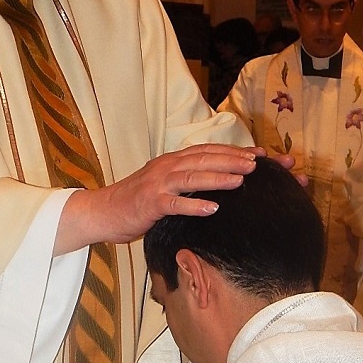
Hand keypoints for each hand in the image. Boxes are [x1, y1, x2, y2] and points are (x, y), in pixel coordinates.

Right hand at [55, 144, 256, 254]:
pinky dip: (194, 205)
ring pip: (191, 177)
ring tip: (241, 180)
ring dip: (217, 177)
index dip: (233, 151)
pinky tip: (213, 209)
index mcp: (172, 161)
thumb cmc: (137, 201)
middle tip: (258, 164)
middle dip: (232, 159)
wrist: (102, 211)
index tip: (260, 154)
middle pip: (203, 159)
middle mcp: (166, 167)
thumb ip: (186, 179)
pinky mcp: (150, 204)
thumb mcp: (164, 184)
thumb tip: (217, 180)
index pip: (207, 151)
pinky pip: (174, 204)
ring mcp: (157, 184)